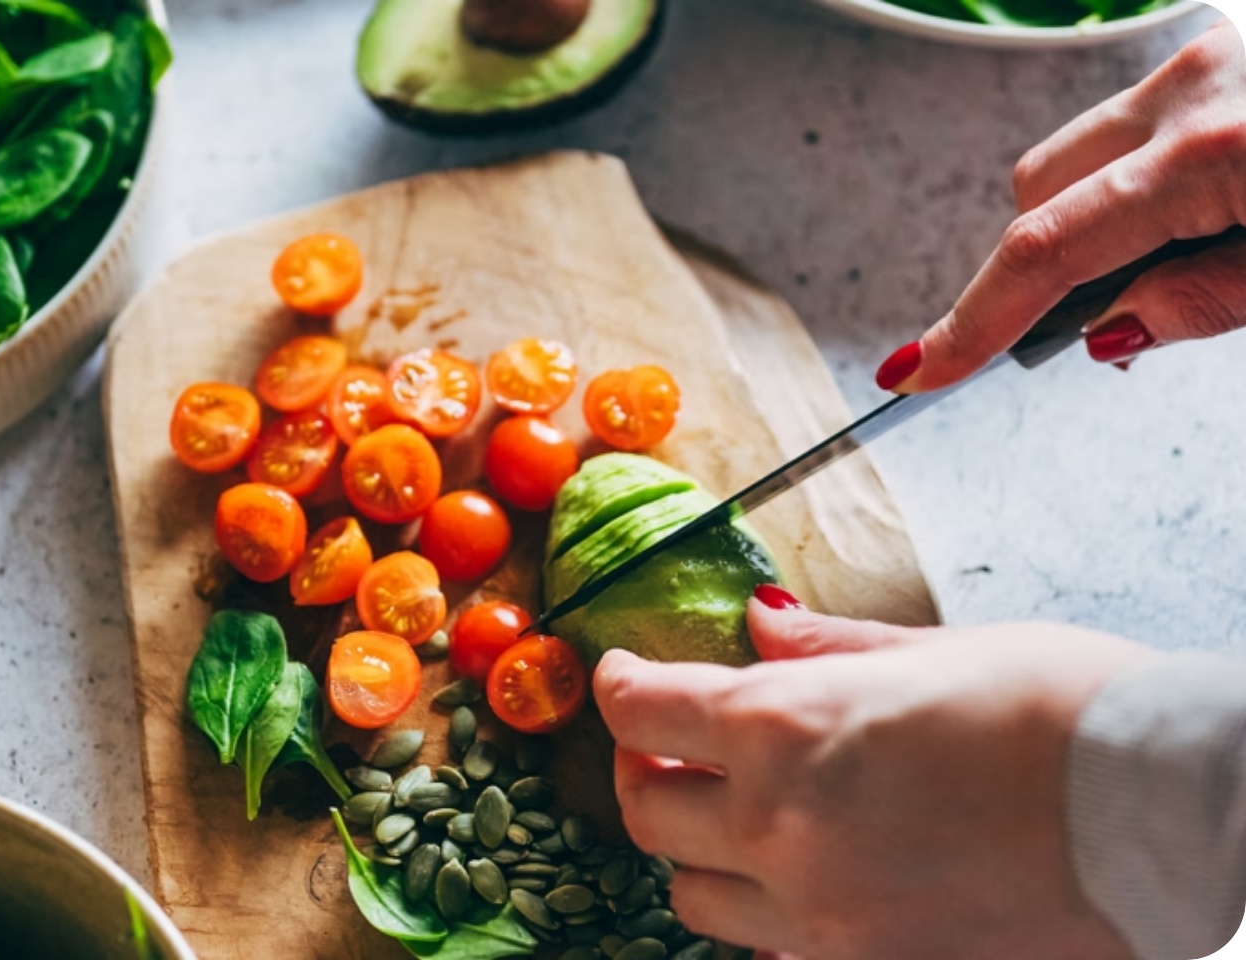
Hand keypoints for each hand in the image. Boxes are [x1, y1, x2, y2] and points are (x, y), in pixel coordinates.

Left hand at [593, 588, 1156, 958]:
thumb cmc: (1055, 706)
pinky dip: (765, 917)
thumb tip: (758, 626)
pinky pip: (771, 956)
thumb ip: (823, 646)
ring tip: (736, 814)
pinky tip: (804, 880)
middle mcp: (780, 827)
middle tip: (670, 745)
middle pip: (645, 811)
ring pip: (692, 897)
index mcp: (785, 726)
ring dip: (698, 848)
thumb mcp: (927, 650)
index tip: (624, 675)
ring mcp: (820, 918)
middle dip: (642, 768)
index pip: (641, 709)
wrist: (1160, 810)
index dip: (618, 685)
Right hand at [875, 20, 1245, 391]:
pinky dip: (1142, 173)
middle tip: (1100, 318)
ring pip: (1082, 151)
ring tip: (1183, 250)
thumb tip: (1110, 328)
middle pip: (1038, 188)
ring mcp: (1206, 54)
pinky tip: (1211, 197)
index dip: (973, 319)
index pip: (1045, 250)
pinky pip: (1140, 117)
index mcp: (1212, 152)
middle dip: (1042, 261)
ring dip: (1094, 213)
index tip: (920, 366)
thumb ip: (1206, 300)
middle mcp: (1190, 87)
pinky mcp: (1226, 44)